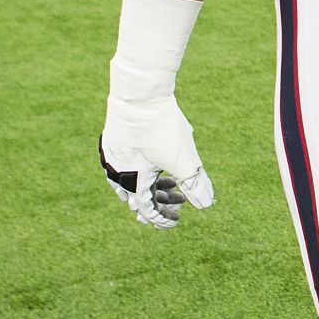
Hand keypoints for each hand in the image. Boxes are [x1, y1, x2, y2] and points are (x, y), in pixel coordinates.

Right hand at [100, 90, 214, 228]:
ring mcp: (112, 156)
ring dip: (152, 186)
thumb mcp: (184, 159)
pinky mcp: (113, 141)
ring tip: (170, 184)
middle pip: (138, 198)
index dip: (163, 219)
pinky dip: (141, 170)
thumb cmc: (162, 129)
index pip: (148, 210)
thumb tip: (206, 205)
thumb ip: (194, 183)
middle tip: (179, 203)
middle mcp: (117, 173)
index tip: (176, 222)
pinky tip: (154, 164)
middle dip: (160, 203)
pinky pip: (124, 165)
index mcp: (133, 182)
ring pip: (129, 182)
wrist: (140, 95)